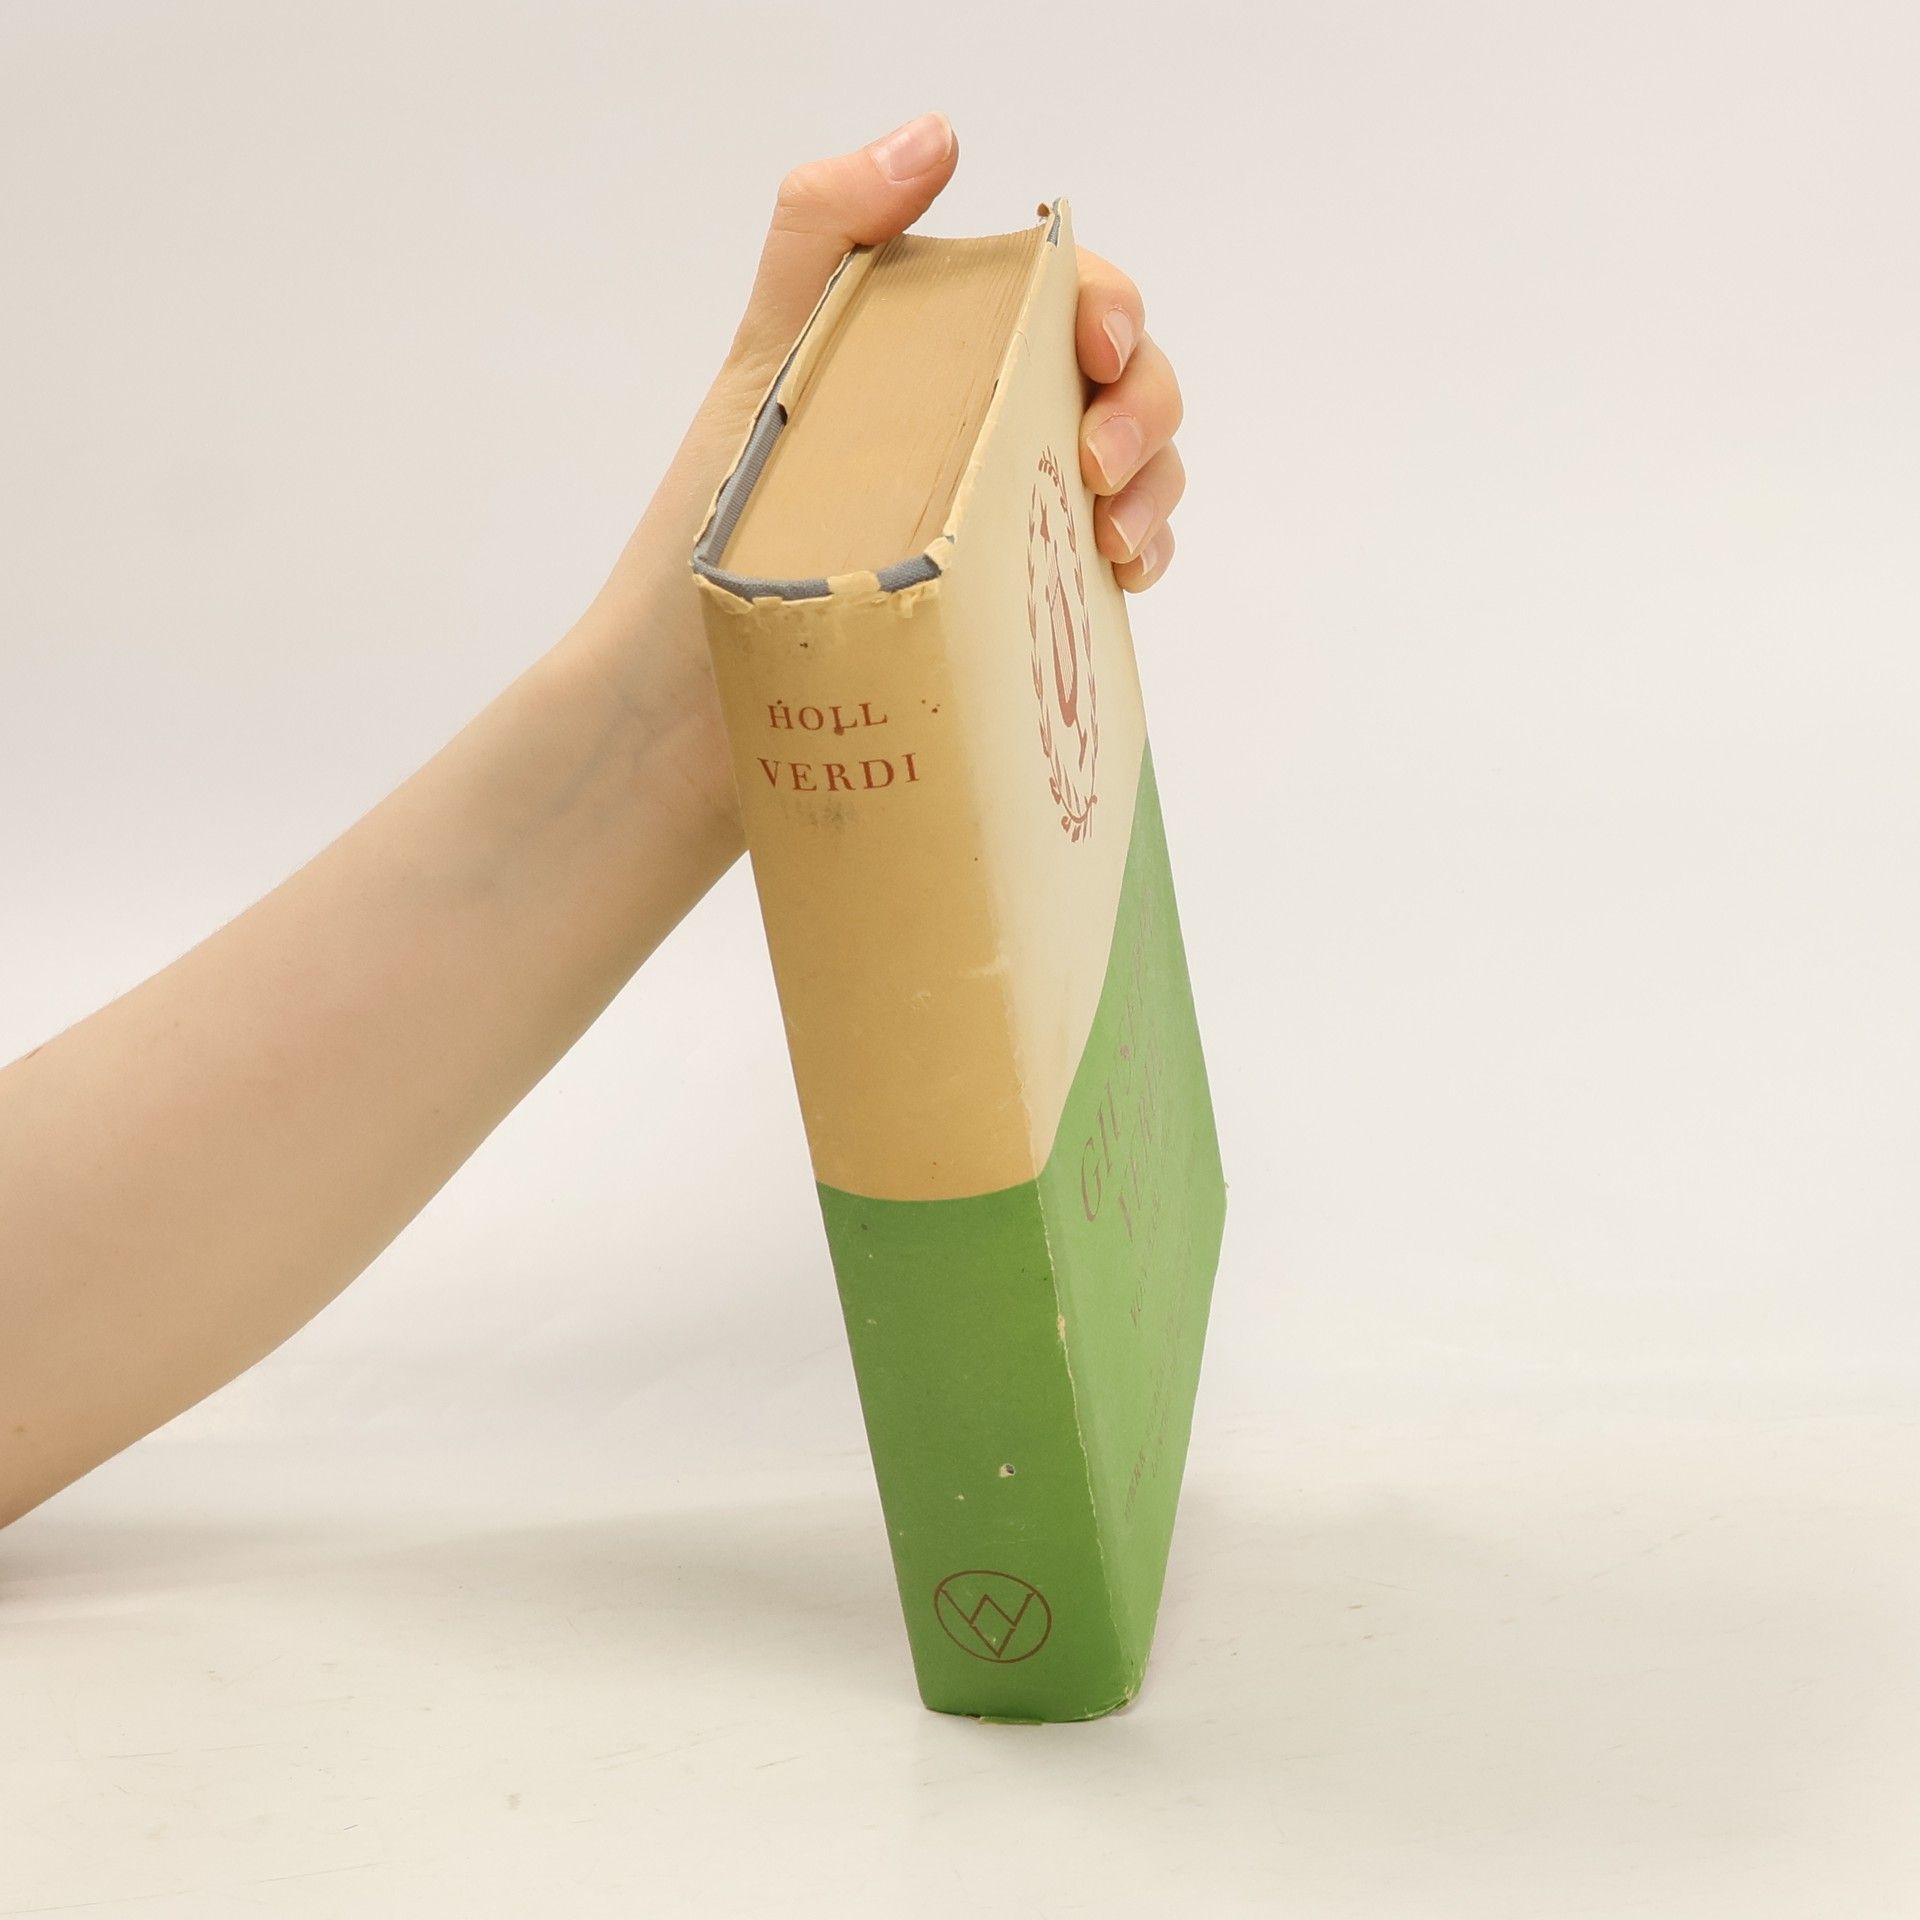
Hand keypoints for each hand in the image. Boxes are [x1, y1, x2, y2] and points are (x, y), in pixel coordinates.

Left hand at [572, 114, 1183, 833]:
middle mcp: (969, 434)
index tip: (1095, 348)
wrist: (680, 724)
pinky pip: (1108, 571)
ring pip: (1129, 475)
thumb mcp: (762, 372)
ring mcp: (997, 525)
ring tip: (1113, 536)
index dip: (1102, 307)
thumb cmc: (702, 549)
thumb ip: (824, 235)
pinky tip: (1120, 578)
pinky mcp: (1010, 615)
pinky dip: (1141, 559)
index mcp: (921, 361)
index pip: (1050, 301)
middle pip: (1111, 385)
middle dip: (1142, 403)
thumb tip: (937, 135)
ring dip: (1155, 487)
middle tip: (1099, 462)